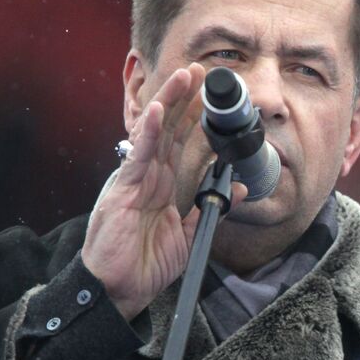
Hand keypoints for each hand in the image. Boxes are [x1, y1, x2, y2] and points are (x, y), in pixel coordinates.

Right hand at [82, 62, 246, 320]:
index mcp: (164, 184)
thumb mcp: (189, 235)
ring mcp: (135, 178)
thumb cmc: (145, 263)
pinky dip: (150, 131)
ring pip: (155, 132)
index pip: (184, 143)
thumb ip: (212, 209)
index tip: (217, 98)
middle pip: (171, 129)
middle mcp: (149, 175)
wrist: (120, 289)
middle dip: (186, 99)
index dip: (199, 119)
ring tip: (185, 75)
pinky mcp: (122, 188)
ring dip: (171, 101)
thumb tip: (239, 188)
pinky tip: (160, 110)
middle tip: (203, 71)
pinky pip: (139, 154)